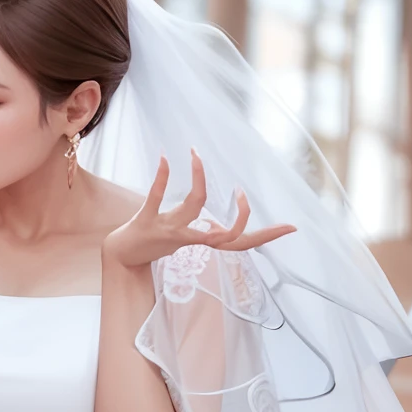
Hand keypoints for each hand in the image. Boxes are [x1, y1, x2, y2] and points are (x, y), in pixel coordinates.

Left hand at [103, 151, 294, 271]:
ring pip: (193, 206)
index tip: (291, 226)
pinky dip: (162, 177)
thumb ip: (205, 231)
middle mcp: (189, 237)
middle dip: (242, 216)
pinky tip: (167, 159)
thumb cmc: (156, 241)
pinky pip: (157, 198)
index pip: (241, 241)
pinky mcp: (146, 222)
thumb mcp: (185, 237)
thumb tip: (220, 225)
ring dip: (199, 179)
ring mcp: (168, 230)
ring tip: (197, 154)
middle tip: (242, 192)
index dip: (267, 237)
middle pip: (226, 234)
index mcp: (202, 240)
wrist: (121, 257)